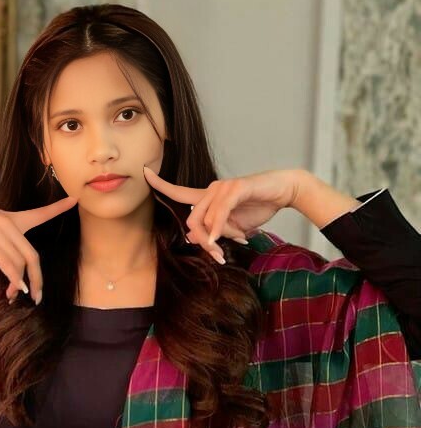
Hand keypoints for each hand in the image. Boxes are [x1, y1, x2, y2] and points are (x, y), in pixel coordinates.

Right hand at [0, 194, 78, 303]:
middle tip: (38, 297)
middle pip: (32, 255)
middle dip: (38, 278)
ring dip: (22, 284)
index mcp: (9, 218)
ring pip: (21, 263)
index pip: (38, 213)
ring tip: (18, 297)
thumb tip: (7, 263)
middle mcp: (8, 224)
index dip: (57, 208)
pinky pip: (8, 264)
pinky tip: (15, 289)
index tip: (74, 200)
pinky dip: (14, 279)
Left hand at [142, 166, 300, 263]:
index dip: (160, 184)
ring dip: (218, 237)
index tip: (145, 172)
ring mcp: (223, 188)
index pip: (178, 192)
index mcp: (208, 198)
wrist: (283, 192)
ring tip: (236, 240)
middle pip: (192, 220)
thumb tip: (192, 238)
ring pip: (206, 219)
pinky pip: (220, 212)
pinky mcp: (237, 188)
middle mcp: (212, 190)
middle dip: (202, 241)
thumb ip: (213, 232)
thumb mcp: (232, 227)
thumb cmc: (257, 207)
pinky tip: (219, 237)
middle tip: (218, 254)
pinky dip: (219, 227)